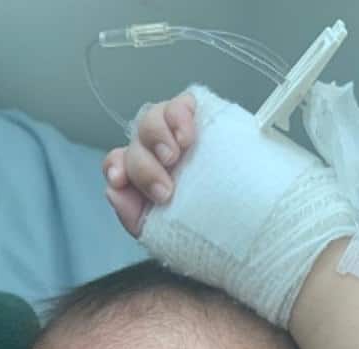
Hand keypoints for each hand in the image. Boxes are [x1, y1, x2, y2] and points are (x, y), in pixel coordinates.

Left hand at [101, 93, 196, 236]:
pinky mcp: (203, 118)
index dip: (116, 167)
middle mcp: (158, 152)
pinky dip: (180, 115)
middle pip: (136, 143)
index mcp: (145, 176)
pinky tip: (187, 137)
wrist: (245, 225)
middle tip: (165, 189)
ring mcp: (178, 133)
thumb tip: (113, 192)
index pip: (118, 163)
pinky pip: (183, 103)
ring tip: (176, 155)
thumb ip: (133, 216)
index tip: (120, 180)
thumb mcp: (164, 234)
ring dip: (158, 137)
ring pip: (152, 117)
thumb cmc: (205, 229)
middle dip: (145, 167)